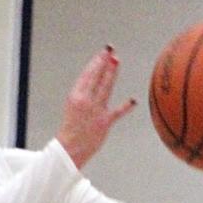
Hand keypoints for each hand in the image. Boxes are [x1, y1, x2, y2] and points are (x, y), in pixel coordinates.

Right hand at [57, 46, 135, 168]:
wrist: (69, 150)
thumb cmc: (70, 129)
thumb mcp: (73, 107)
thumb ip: (84, 95)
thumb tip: (96, 82)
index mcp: (75, 96)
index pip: (88, 75)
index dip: (96, 62)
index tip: (103, 53)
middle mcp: (86, 101)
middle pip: (97, 78)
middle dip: (105, 63)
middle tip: (111, 52)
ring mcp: (96, 111)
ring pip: (106, 88)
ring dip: (112, 74)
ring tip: (117, 62)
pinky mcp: (104, 122)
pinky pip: (117, 112)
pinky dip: (126, 107)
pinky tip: (133, 100)